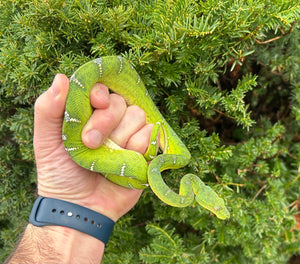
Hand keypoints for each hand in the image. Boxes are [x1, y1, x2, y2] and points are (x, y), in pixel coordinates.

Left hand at [33, 73, 152, 221]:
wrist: (81, 208)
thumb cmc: (61, 174)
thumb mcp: (46, 141)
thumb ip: (48, 109)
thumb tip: (61, 77)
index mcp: (89, 114)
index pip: (101, 88)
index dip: (100, 93)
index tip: (95, 104)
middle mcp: (111, 121)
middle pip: (120, 102)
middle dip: (105, 122)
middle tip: (90, 143)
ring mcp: (129, 134)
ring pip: (137, 115)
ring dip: (121, 137)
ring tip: (107, 158)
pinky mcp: (146, 148)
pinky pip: (151, 133)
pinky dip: (138, 146)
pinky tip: (126, 161)